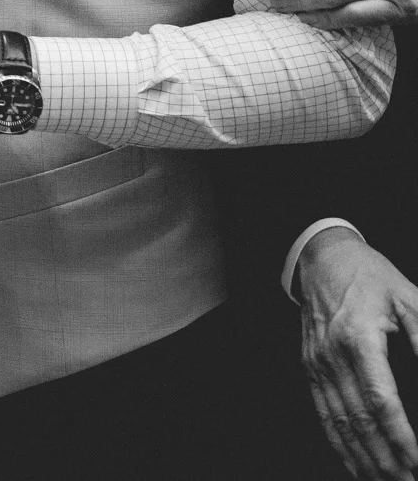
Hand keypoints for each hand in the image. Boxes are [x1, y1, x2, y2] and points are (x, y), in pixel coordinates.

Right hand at [298, 227, 417, 478]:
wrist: (322, 257)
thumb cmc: (370, 277)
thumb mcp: (409, 299)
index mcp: (358, 337)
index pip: (381, 400)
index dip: (401, 437)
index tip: (417, 462)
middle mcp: (332, 355)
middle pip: (359, 420)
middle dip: (384, 459)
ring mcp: (316, 363)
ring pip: (339, 422)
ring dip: (362, 459)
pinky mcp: (310, 367)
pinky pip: (324, 413)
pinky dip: (339, 443)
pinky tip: (354, 463)